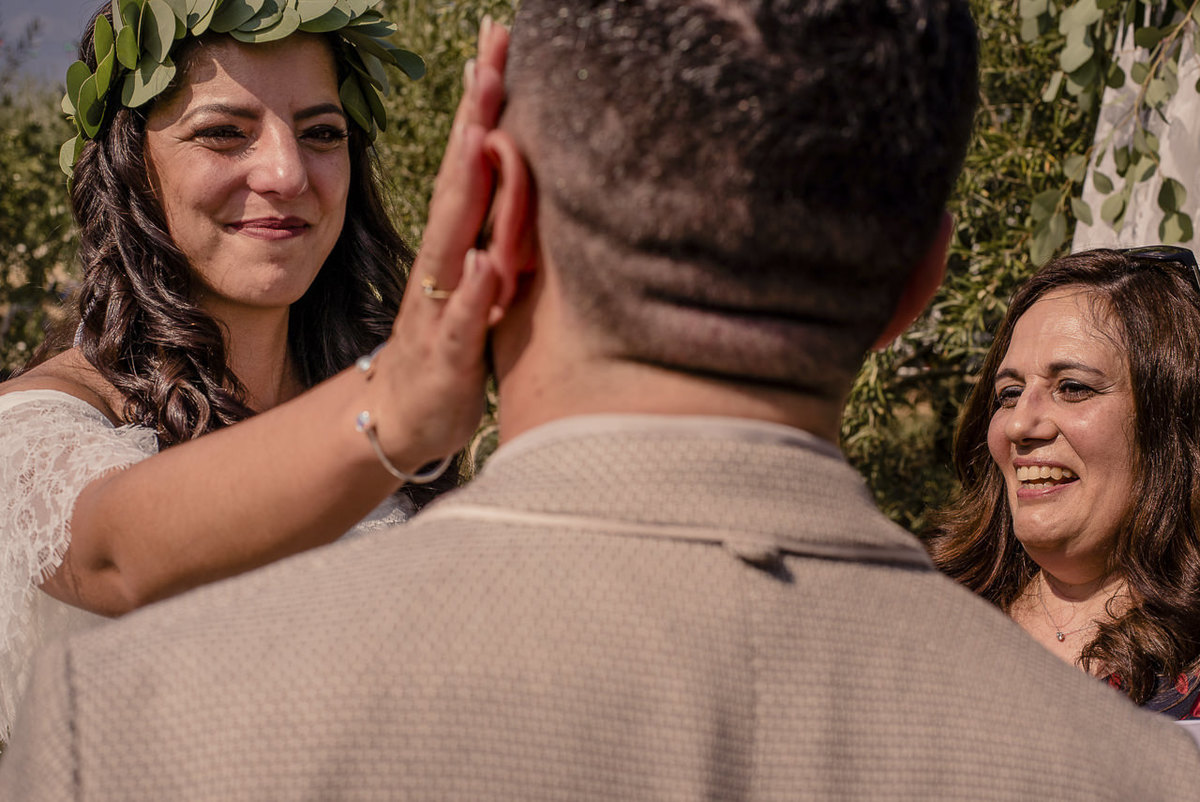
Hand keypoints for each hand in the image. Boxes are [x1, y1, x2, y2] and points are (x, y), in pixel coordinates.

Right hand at [367, 17, 510, 471]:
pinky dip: (472, 292)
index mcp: (459, 244)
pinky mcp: (445, 358)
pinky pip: (459, 321)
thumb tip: (527, 179)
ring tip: (483, 131)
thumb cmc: (451, 345)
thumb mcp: (484, 285)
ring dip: (468, 186)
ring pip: (453, 239)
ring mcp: (439, 307)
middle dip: (476, 117)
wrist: (401, 418)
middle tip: (491, 55)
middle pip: (461, 180)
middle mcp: (443, 264)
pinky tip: (483, 261)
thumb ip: (502, 235)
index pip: (473, 163)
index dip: (485, 106)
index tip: (500, 45)